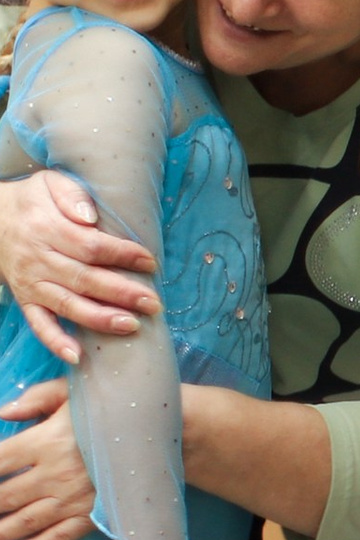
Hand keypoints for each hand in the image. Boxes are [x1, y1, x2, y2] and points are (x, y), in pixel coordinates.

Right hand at [0, 170, 158, 364]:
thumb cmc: (33, 200)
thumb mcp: (50, 183)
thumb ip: (71, 195)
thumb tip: (90, 215)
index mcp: (46, 229)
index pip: (89, 246)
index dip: (121, 254)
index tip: (149, 261)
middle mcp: (38, 259)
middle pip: (83, 279)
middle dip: (121, 292)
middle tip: (153, 302)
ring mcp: (31, 283)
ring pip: (67, 304)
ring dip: (100, 318)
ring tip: (132, 325)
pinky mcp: (25, 299)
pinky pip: (39, 324)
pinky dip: (56, 342)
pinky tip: (77, 356)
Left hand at [0, 378, 98, 539]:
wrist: (163, 433)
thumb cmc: (113, 409)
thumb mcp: (75, 393)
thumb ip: (36, 398)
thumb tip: (3, 413)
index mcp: (45, 440)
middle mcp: (55, 474)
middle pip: (2, 496)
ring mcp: (74, 498)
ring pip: (24, 521)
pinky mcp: (93, 515)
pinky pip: (59, 537)